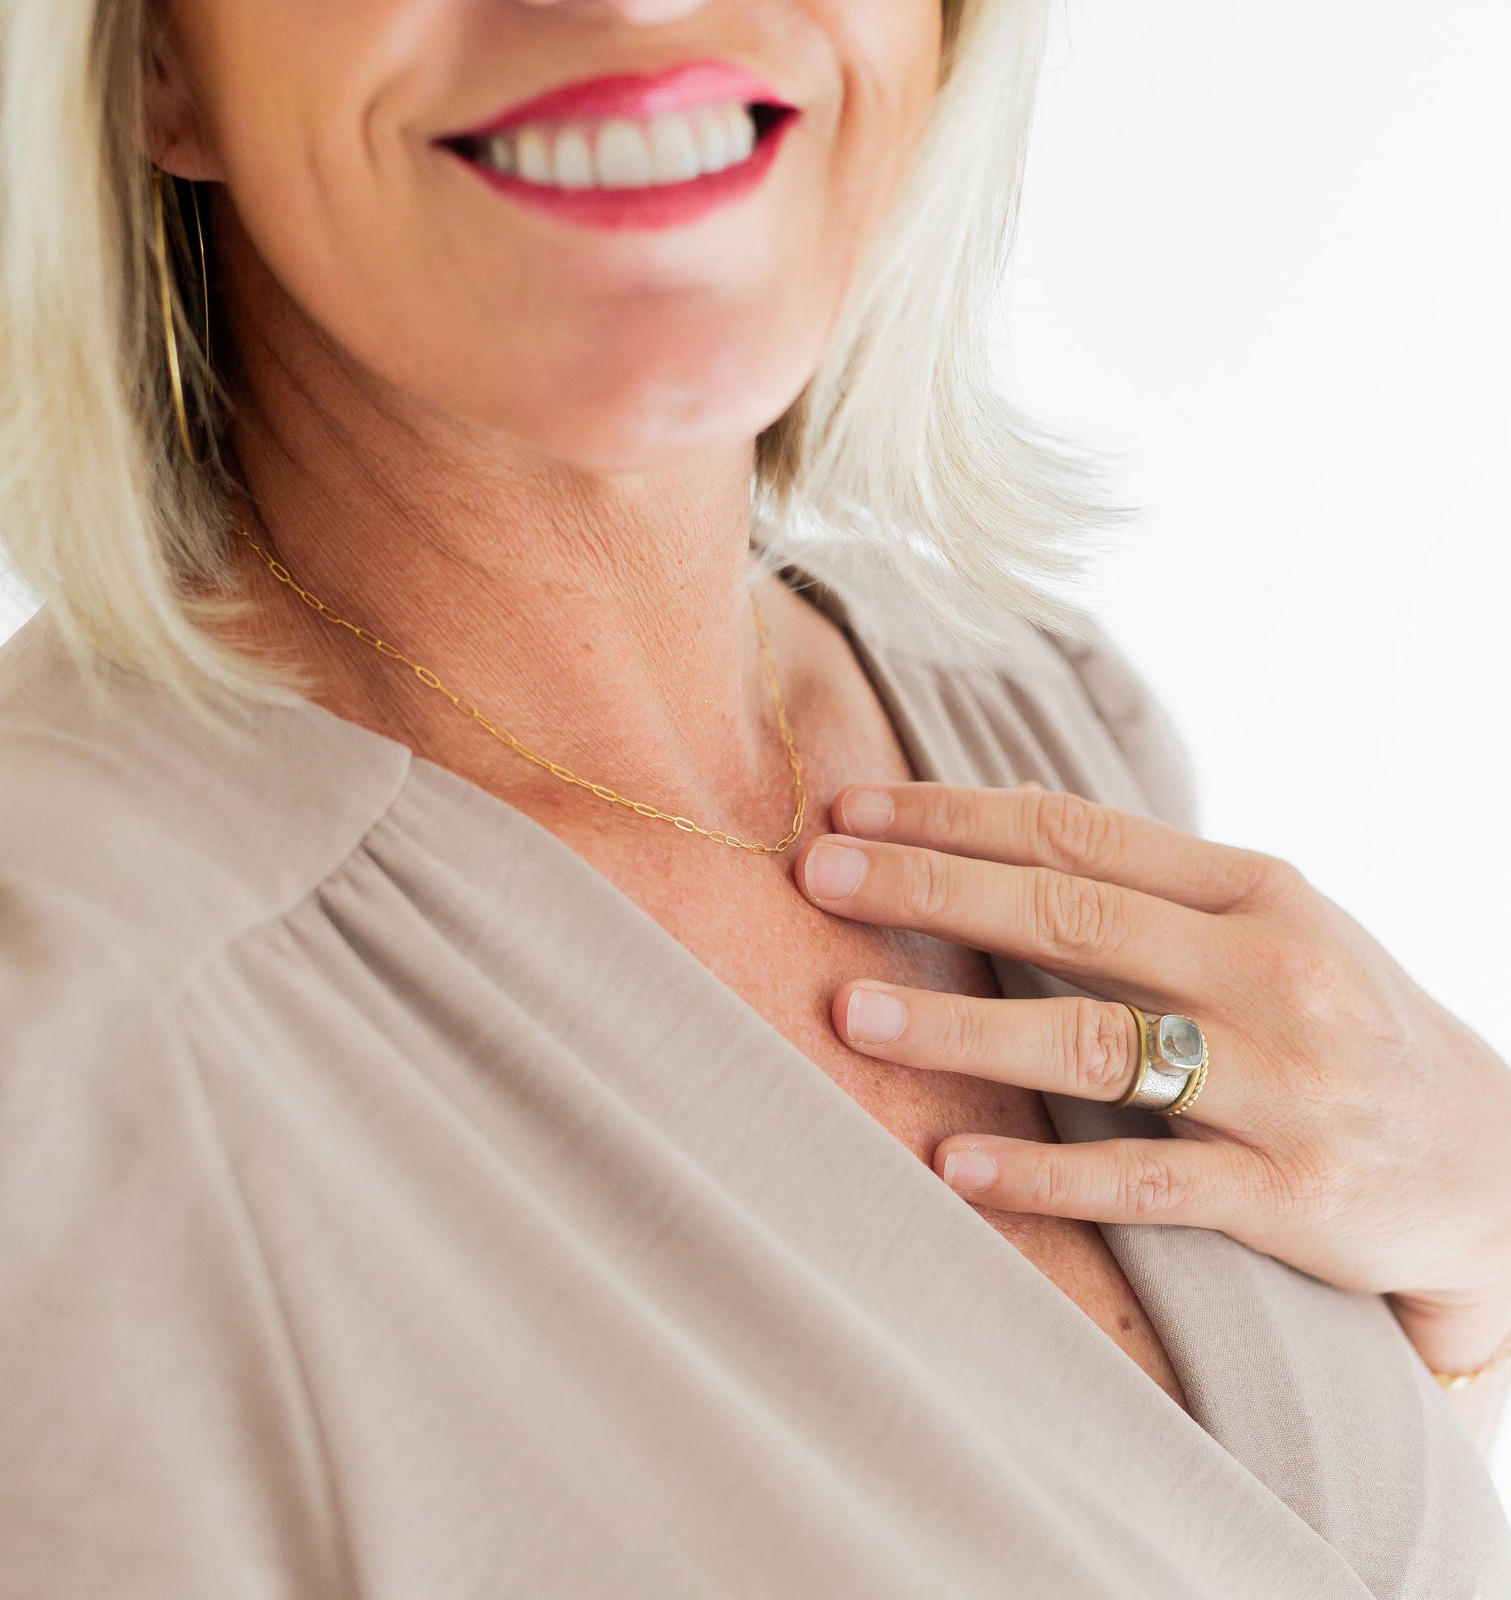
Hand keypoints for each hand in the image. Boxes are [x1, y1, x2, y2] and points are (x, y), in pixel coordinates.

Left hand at [792, 781, 1510, 1376]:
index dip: (955, 816)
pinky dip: (1043, 1173)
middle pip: (1068, 917)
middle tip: (816, 877)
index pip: (1077, 833)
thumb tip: (987, 841)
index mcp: (1255, 889)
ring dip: (959, 1027)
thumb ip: (1147, 892)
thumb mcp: (1267, 928)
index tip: (852, 807)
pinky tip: (951, 1160)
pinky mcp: (1287, 1194)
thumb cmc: (1339, 1020)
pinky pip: (1143, 1183)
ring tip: (850, 1014)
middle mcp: (1269, 971)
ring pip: (1093, 1045)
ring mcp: (1281, 1083)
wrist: (1490, 1162)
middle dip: (929, 890)